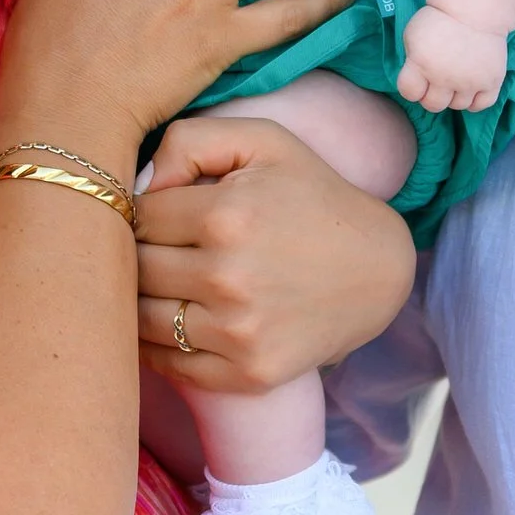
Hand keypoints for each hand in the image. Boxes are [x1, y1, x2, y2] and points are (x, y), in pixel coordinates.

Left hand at [134, 116, 416, 391]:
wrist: (378, 269)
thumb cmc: (312, 196)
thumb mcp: (263, 141)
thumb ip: (190, 141)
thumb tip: (140, 186)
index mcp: (226, 215)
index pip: (139, 216)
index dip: (141, 211)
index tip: (157, 214)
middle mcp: (229, 278)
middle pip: (136, 269)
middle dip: (137, 255)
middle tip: (156, 248)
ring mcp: (239, 333)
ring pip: (141, 320)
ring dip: (140, 301)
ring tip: (162, 283)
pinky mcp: (249, 373)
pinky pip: (171, 366)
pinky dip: (156, 347)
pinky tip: (170, 323)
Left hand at [396, 4, 508, 112]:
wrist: (474, 9)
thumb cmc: (439, 19)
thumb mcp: (413, 35)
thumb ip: (412, 61)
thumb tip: (417, 80)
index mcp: (422, 63)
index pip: (409, 93)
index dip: (411, 88)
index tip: (417, 79)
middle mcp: (445, 77)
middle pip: (433, 105)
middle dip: (431, 95)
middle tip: (436, 81)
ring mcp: (469, 81)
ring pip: (457, 106)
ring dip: (454, 96)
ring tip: (455, 80)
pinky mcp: (491, 81)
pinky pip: (481, 105)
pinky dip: (475, 101)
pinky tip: (471, 89)